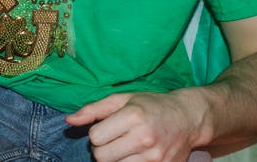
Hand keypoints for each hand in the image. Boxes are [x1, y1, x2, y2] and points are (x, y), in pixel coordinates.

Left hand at [66, 91, 202, 161]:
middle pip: (102, 157)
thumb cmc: (152, 105)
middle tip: (113, 140)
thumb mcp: (122, 99)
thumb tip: (69, 121)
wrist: (187, 118)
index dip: (97, 134)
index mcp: (133, 116)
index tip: (107, 128)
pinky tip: (135, 155)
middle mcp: (144, 138)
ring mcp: (155, 157)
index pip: (95, 137)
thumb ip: (93, 110)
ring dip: (115, 159)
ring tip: (125, 147)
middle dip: (102, 149)